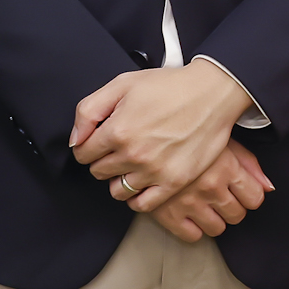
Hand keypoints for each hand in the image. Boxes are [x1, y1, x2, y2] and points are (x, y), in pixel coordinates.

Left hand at [73, 59, 251, 207]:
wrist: (212, 94)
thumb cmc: (169, 86)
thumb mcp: (122, 84)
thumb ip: (89, 110)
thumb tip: (77, 140)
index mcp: (117, 130)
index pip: (83, 154)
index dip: (88, 146)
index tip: (99, 141)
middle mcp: (133, 154)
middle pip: (98, 172)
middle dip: (103, 160)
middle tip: (119, 147)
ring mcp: (154, 171)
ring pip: (117, 190)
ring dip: (119, 178)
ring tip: (132, 163)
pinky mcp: (174, 182)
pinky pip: (142, 204)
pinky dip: (137, 197)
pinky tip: (141, 182)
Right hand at [147, 145, 270, 242]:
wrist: (144, 135)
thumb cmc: (186, 133)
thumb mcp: (221, 138)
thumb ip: (248, 163)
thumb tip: (268, 187)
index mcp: (225, 166)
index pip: (255, 198)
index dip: (250, 196)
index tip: (240, 191)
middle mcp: (210, 187)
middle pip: (237, 215)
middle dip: (232, 207)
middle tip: (220, 196)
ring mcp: (188, 203)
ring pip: (217, 229)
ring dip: (214, 219)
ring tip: (204, 204)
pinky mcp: (167, 214)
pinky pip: (192, 236)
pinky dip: (193, 228)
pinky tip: (189, 213)